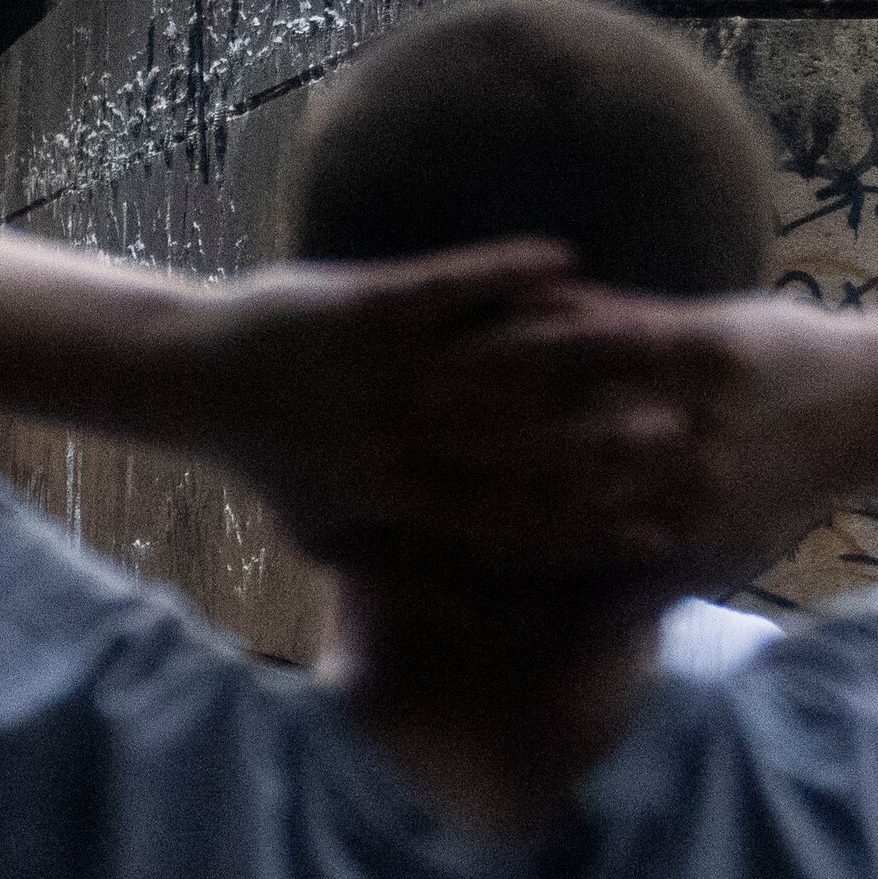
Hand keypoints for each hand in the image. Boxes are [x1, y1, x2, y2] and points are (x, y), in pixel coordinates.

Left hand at [177, 242, 706, 573]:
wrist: (191, 380)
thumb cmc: (273, 466)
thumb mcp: (332, 542)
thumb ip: (411, 578)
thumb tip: (490, 620)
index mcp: (395, 506)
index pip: (510, 529)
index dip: (587, 534)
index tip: (662, 531)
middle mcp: (394, 443)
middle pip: (516, 452)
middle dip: (602, 447)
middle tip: (686, 436)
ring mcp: (380, 372)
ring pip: (492, 370)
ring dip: (573, 358)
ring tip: (649, 348)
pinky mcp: (362, 309)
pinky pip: (445, 291)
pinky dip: (504, 275)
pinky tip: (567, 258)